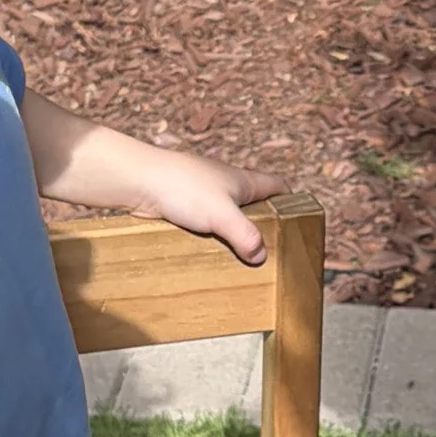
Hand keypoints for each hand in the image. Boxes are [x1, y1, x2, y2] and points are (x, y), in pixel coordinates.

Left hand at [115, 141, 287, 264]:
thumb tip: (261, 256)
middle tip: (265, 249)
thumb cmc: (182, 188)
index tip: (296, 220)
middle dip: (261, 222)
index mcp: (243, 180)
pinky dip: (209, 234)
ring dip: (232, 231)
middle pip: (254, 202)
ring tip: (236, 256)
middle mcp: (226, 184)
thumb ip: (245, 235)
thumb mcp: (222, 215)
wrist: (139, 180)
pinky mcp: (183, 204)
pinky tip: (206, 249)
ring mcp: (204, 193)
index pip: (277, 185)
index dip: (290, 199)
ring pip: (227, 213)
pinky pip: (204, 220)